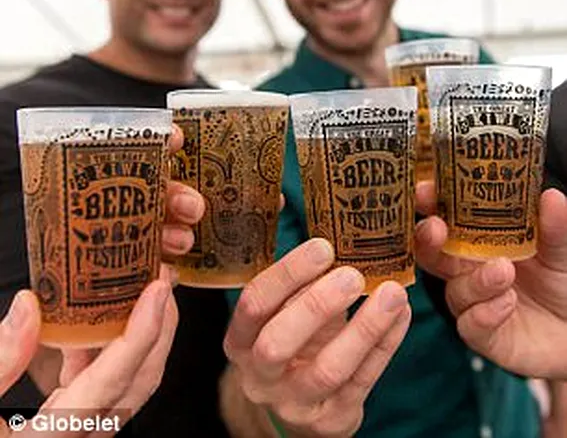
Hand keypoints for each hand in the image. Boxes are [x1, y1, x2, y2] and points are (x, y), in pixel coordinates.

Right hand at [0, 124, 203, 433]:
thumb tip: (29, 304)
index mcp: (54, 437)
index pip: (113, 380)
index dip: (141, 333)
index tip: (157, 290)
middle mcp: (81, 437)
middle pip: (139, 380)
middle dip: (160, 326)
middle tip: (162, 279)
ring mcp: (83, 432)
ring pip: (131, 382)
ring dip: (143, 335)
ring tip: (142, 291)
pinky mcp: (75, 424)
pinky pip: (108, 385)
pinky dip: (111, 351)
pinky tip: (96, 324)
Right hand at [224, 239, 410, 436]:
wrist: (299, 405)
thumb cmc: (293, 340)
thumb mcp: (283, 313)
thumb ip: (299, 283)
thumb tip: (336, 234)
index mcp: (240, 340)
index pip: (254, 304)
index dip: (287, 274)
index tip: (323, 247)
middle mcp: (259, 375)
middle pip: (278, 343)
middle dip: (317, 305)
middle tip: (352, 275)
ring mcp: (294, 403)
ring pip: (328, 369)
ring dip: (364, 328)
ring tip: (391, 293)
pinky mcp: (331, 420)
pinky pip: (362, 381)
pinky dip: (385, 344)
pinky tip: (400, 314)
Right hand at [415, 181, 566, 379]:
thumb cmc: (562, 282)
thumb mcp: (561, 248)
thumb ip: (554, 227)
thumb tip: (551, 197)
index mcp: (477, 242)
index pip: (444, 220)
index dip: (430, 205)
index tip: (424, 191)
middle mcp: (467, 271)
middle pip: (432, 255)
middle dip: (427, 240)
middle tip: (436, 228)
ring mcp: (473, 303)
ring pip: (455, 291)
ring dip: (475, 280)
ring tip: (503, 270)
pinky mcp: (483, 336)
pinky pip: (471, 326)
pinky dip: (485, 313)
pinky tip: (507, 302)